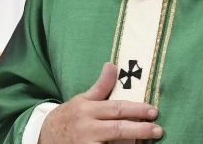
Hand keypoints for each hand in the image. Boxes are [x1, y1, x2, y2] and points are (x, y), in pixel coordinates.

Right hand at [39, 63, 161, 142]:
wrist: (44, 136)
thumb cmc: (69, 116)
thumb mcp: (82, 100)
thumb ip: (101, 86)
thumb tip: (112, 65)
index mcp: (87, 109)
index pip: (116, 109)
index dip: (136, 109)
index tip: (153, 110)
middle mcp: (87, 127)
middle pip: (118, 129)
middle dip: (140, 130)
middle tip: (158, 130)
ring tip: (148, 142)